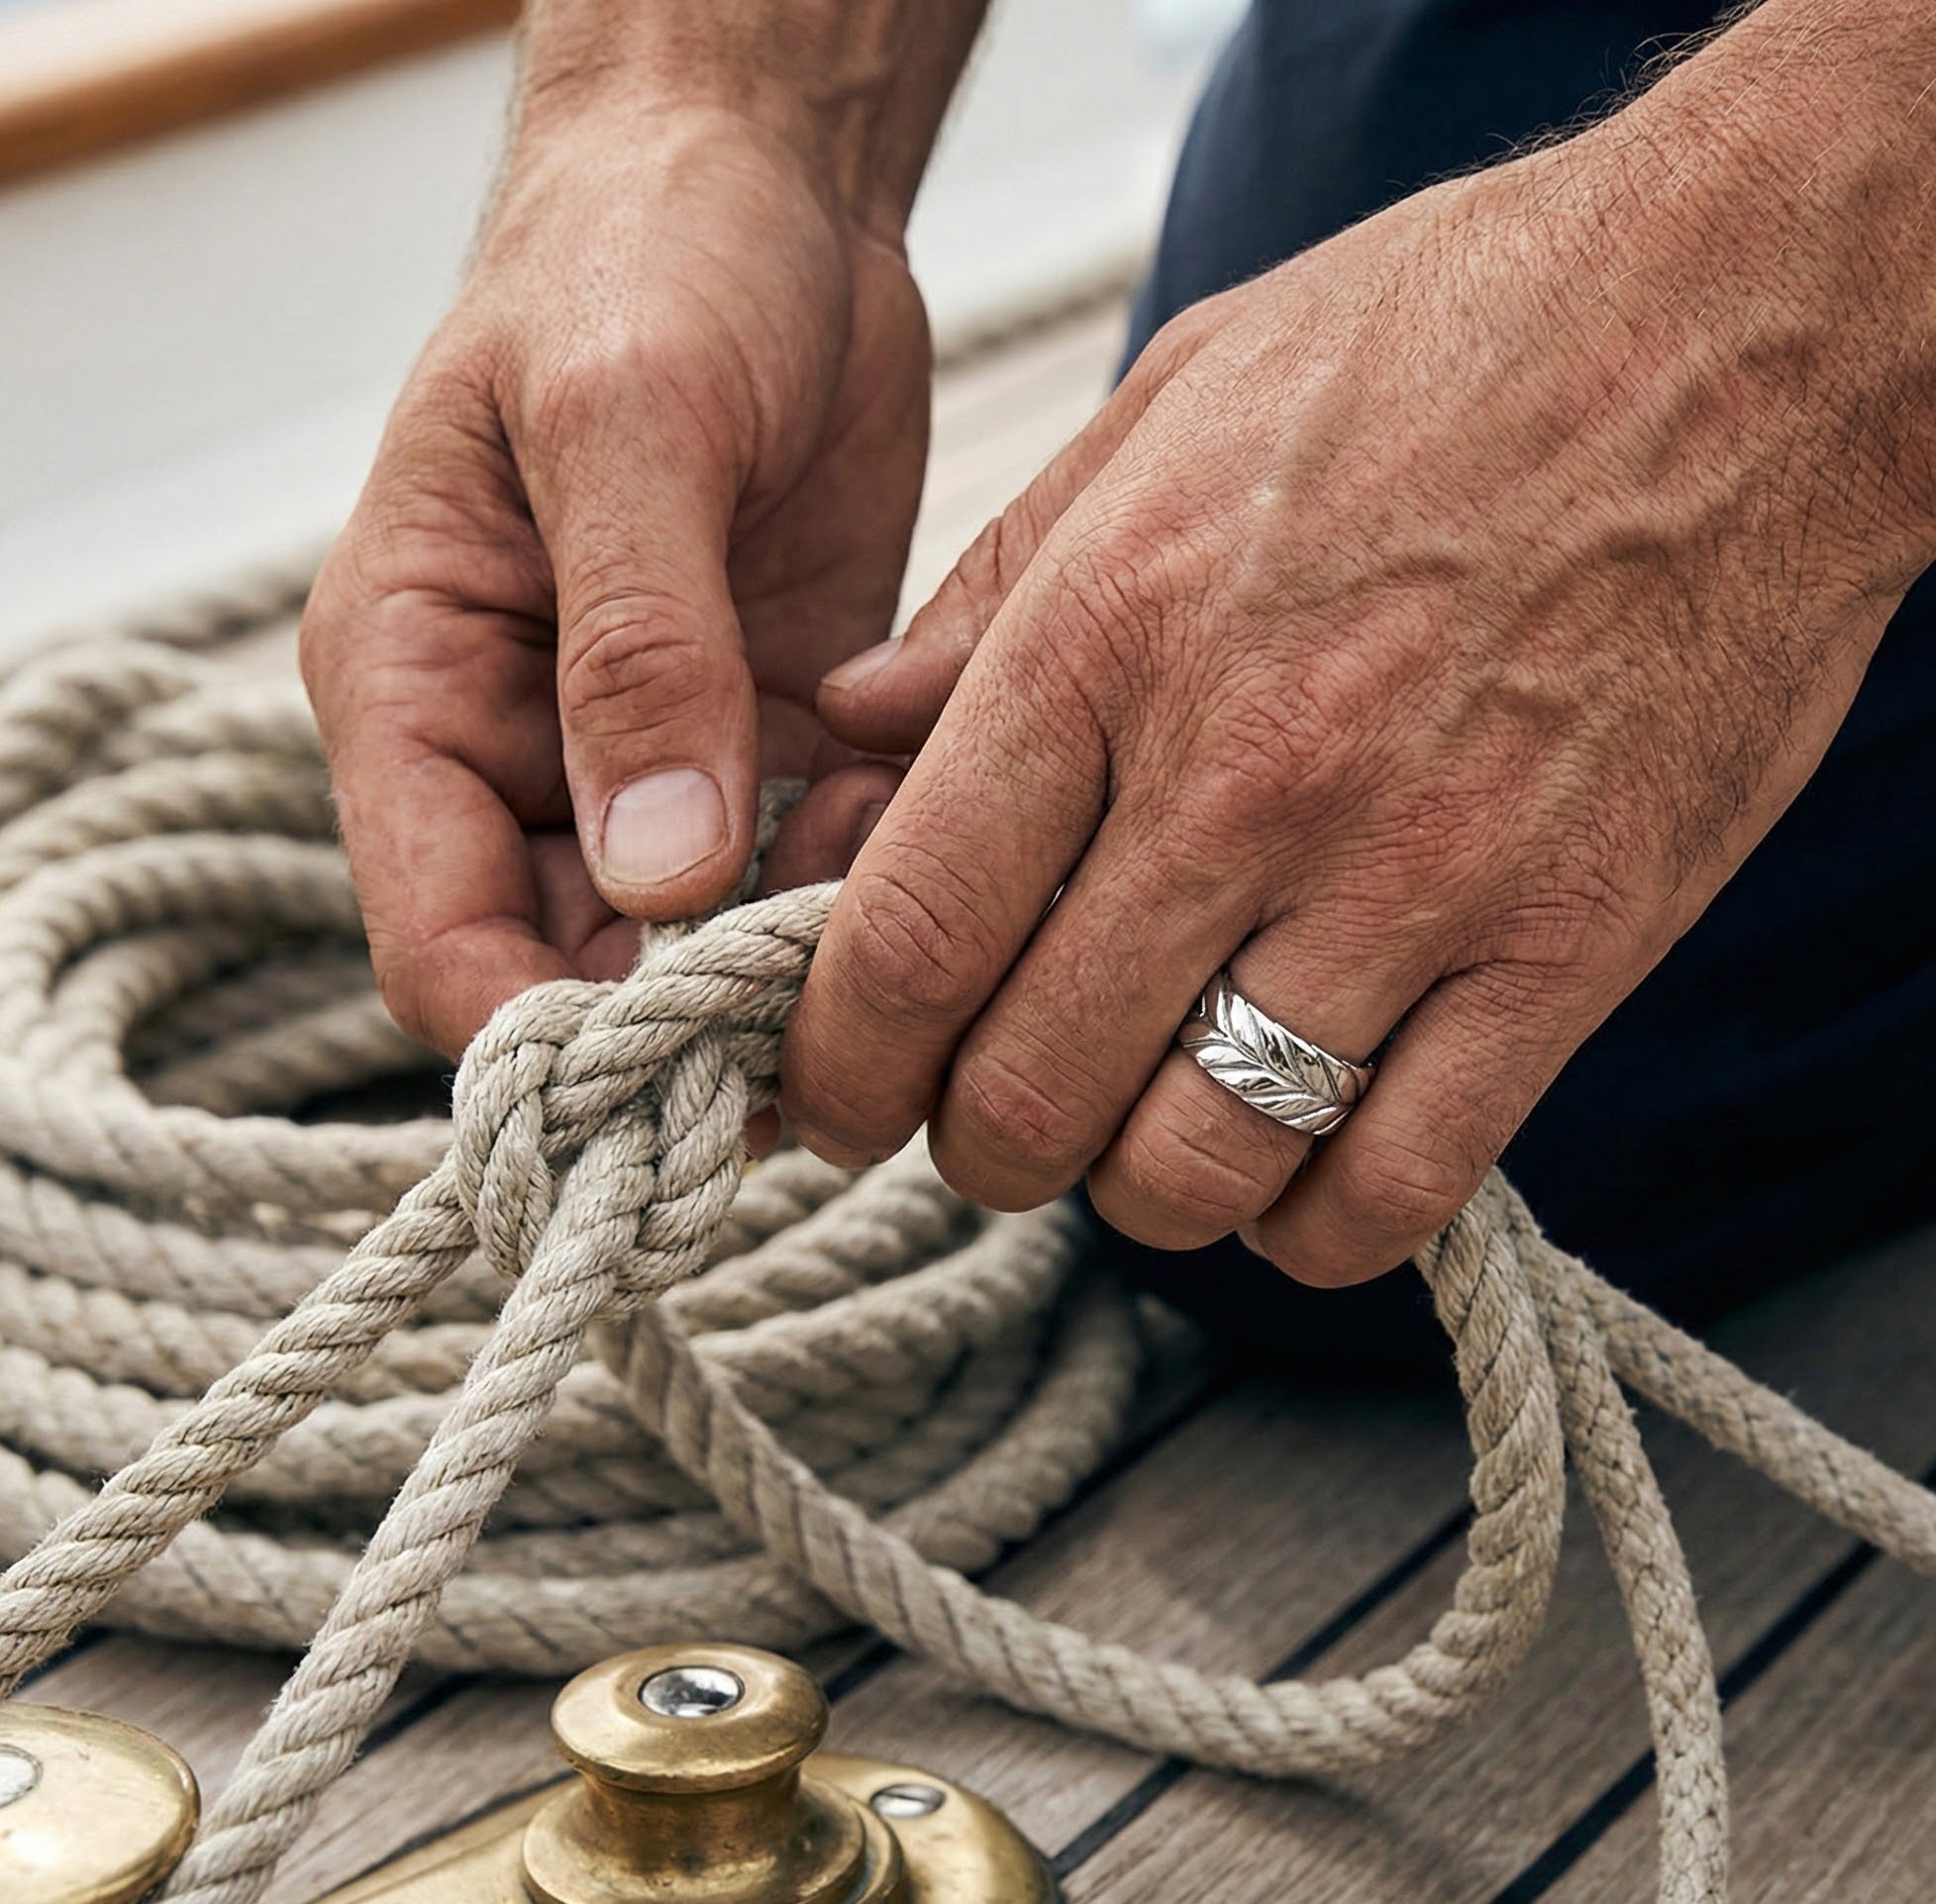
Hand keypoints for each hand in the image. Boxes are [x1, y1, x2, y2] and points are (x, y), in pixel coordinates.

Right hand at [302, 104, 917, 1054]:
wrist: (763, 192)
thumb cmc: (644, 261)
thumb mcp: (625, 424)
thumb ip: (635, 649)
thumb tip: (660, 874)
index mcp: (414, 687)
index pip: (439, 939)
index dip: (544, 1037)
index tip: (677, 1077)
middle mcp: (519, 749)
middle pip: (579, 970)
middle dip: (695, 1024)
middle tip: (828, 1035)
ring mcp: (644, 753)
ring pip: (704, 940)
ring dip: (796, 955)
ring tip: (889, 906)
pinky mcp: (760, 733)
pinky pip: (805, 860)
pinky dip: (862, 870)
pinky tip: (918, 812)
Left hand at [778, 122, 1933, 1285]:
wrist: (1751, 327)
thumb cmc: (1446, 345)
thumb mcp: (1170, 404)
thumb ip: (994, 594)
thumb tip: (856, 731)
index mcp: (1109, 639)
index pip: (911, 934)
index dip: (839, 1064)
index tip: (829, 1102)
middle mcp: (1243, 780)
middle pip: (1031, 1087)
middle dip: (974, 1152)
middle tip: (986, 1130)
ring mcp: (1414, 877)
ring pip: (1197, 1165)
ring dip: (1137, 1195)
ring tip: (1144, 1141)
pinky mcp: (1566, 946)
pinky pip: (1397, 1185)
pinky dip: (1312, 1231)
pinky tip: (1294, 1179)